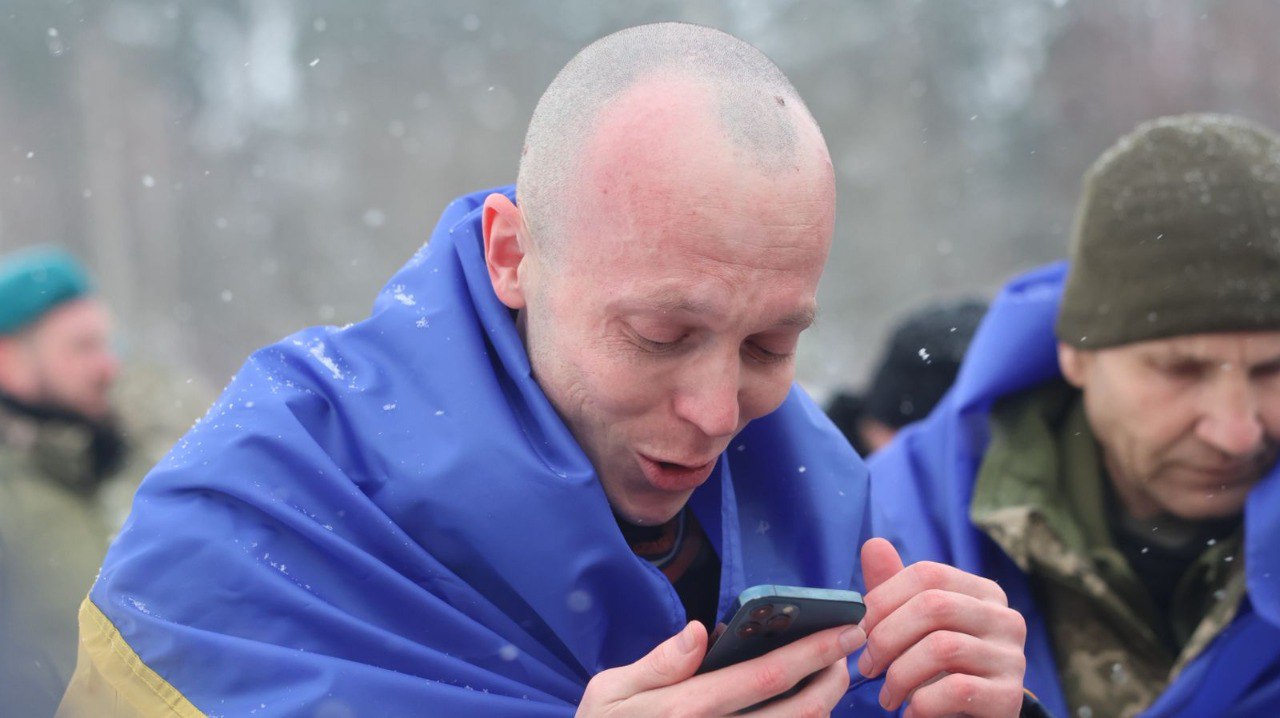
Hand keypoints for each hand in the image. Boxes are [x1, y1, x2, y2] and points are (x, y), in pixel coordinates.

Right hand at [576, 620, 865, 716]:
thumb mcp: (609, 692)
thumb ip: (658, 663)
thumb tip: (697, 630)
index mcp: (688, 709)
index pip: (767, 677)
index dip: (814, 652)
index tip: (844, 628)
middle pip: (800, 712)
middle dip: (834, 677)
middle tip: (849, 648)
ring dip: (825, 704)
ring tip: (830, 674)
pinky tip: (803, 706)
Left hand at [857, 538, 1026, 717]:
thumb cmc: (939, 667)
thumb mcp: (914, 626)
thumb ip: (894, 588)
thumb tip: (872, 543)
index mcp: (982, 592)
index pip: (927, 574)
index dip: (883, 598)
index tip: (858, 629)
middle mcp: (1005, 618)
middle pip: (933, 606)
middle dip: (886, 637)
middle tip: (866, 666)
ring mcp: (1012, 657)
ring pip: (942, 648)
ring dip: (900, 675)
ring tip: (887, 696)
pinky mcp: (1009, 695)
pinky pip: (956, 689)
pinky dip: (921, 704)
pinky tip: (910, 713)